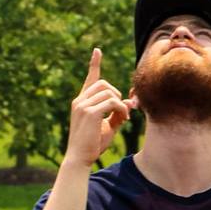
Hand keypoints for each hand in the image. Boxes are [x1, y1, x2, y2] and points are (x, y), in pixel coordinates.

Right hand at [64, 48, 131, 168]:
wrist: (80, 159)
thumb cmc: (92, 144)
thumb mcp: (107, 127)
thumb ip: (118, 113)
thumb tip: (130, 102)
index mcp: (81, 102)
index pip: (90, 79)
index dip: (94, 64)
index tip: (97, 50)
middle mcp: (80, 101)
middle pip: (104, 84)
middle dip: (117, 94)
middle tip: (123, 111)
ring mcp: (83, 105)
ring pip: (109, 92)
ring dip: (121, 104)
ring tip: (123, 118)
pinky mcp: (89, 112)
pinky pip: (112, 102)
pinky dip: (121, 109)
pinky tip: (122, 119)